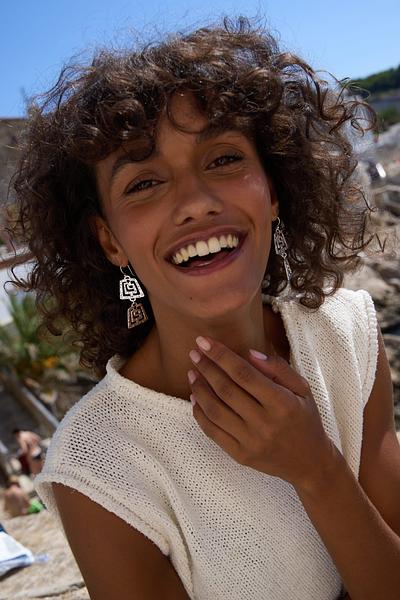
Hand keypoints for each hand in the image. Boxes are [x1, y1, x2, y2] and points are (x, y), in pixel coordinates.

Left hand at [188, 336, 338, 492]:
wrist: (309, 462)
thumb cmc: (304, 419)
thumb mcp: (302, 389)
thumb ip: (278, 368)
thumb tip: (248, 353)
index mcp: (282, 403)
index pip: (243, 373)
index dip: (221, 355)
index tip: (204, 341)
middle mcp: (265, 423)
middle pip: (226, 390)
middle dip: (206, 368)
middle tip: (194, 353)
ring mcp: (251, 442)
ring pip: (215, 410)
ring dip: (199, 389)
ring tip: (192, 373)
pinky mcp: (240, 456)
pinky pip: (212, 432)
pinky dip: (199, 413)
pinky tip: (194, 398)